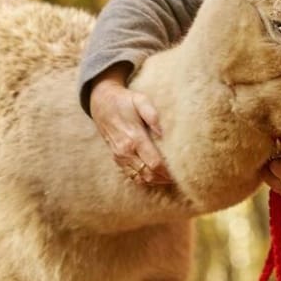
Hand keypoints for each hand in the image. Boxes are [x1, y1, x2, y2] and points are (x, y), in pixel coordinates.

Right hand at [89, 64, 173, 185]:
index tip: (179, 173)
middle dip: (163, 178)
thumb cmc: (124, 101)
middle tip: (177, 178)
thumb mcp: (140, 100)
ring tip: (168, 179)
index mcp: (134, 138)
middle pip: (147, 174)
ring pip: (139, 177)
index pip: (154, 163)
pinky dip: (142, 179)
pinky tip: (154, 177)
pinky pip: (130, 175)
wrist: (101, 103)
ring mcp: (119, 156)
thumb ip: (152, 115)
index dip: (167, 171)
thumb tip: (162, 132)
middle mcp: (125, 151)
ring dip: (154, 181)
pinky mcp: (116, 158)